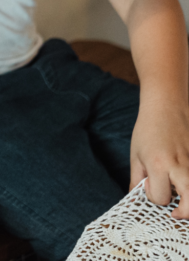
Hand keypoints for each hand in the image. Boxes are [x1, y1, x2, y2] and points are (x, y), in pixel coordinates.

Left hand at [130, 102, 188, 217]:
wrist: (167, 107)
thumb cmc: (148, 130)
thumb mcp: (136, 155)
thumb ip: (137, 179)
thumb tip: (135, 200)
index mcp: (159, 164)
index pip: (160, 197)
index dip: (154, 195)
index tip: (150, 184)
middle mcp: (180, 166)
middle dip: (184, 212)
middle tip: (176, 213)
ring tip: (184, 204)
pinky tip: (185, 183)